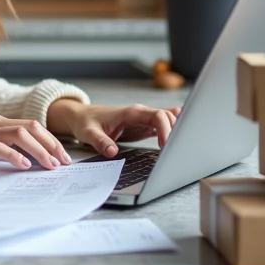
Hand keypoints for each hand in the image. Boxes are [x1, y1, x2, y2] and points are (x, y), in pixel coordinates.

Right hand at [0, 110, 72, 173]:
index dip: (49, 139)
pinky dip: (14, 155)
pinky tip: (24, 166)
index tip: (62, 155)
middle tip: (63, 162)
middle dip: (51, 144)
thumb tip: (27, 161)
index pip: (30, 125)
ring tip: (49, 166)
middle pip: (30, 126)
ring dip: (39, 151)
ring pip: (19, 134)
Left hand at [48, 100, 179, 157]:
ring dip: (176, 130)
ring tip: (183, 145)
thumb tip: (112, 152)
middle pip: (167, 117)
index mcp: (131, 113)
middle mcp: (140, 114)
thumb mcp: (89, 133)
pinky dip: (173, 130)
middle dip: (175, 131)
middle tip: (175, 151)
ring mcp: (144, 119)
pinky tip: (182, 136)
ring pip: (168, 120)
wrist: (82, 117)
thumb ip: (100, 142)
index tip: (166, 145)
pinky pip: (162, 125)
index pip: (157, 115)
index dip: (165, 128)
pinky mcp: (144, 126)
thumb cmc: (86, 123)